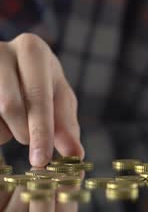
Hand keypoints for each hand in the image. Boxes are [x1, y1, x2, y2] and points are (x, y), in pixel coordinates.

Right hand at [0, 34, 82, 165]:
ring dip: (5, 132)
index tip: (41, 161)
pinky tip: (2, 123)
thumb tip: (76, 155)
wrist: (2, 64)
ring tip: (15, 125)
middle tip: (36, 152)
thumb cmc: (37, 82)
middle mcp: (1, 50)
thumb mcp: (57, 97)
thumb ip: (66, 126)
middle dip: (25, 133)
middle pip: (10, 106)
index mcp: (33, 50)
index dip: (41, 132)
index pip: (38, 97)